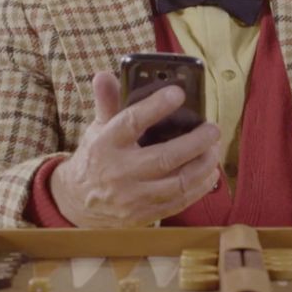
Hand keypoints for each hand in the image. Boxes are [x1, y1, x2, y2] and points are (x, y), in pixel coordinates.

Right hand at [49, 71, 221, 227]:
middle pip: (165, 157)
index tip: (178, 93)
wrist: (77, 204)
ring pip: (178, 182)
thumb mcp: (97, 129)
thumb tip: (105, 75)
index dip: (156, 106)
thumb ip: (107, 103)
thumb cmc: (95, 159)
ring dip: (203, 165)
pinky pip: (180, 201)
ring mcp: (132, 198)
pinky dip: (200, 186)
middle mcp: (119, 172)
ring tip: (214, 150)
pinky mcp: (144, 215)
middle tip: (212, 129)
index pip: (132, 121)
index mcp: (105, 145)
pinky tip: (209, 172)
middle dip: (196, 142)